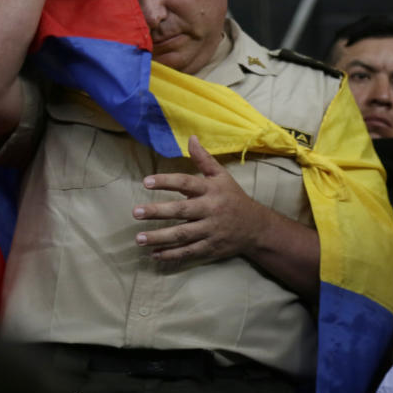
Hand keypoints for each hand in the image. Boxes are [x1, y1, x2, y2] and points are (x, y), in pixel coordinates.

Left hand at [132, 135, 268, 261]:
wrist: (256, 227)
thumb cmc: (233, 198)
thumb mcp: (222, 176)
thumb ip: (204, 159)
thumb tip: (191, 138)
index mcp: (211, 190)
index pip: (187, 183)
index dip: (166, 181)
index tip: (146, 182)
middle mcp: (211, 209)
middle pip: (182, 211)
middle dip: (158, 212)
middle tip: (136, 213)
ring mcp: (211, 230)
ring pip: (183, 235)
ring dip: (160, 237)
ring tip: (139, 239)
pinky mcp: (211, 247)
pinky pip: (189, 252)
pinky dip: (171, 255)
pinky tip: (154, 254)